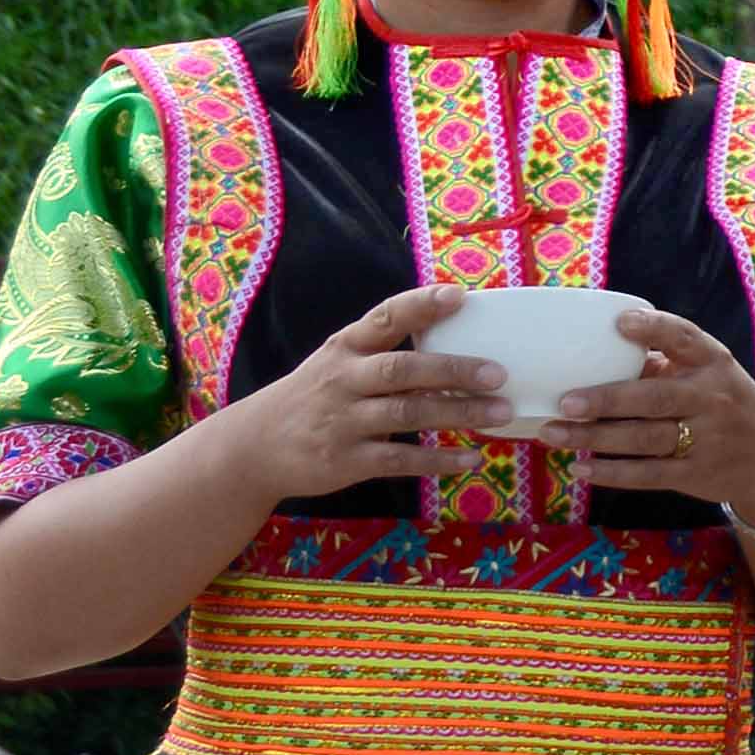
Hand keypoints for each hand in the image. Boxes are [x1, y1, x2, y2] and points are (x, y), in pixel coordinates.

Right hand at [221, 288, 507, 494]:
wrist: (253, 448)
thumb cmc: (314, 397)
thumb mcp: (337, 364)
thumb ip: (384, 353)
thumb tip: (456, 338)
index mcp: (345, 348)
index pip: (384, 318)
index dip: (420, 305)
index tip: (459, 295)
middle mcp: (343, 380)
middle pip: (402, 369)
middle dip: (453, 369)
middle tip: (498, 373)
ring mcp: (343, 420)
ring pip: (407, 413)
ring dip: (458, 413)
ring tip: (501, 413)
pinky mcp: (346, 460)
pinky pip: (399, 459)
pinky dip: (438, 460)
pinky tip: (471, 459)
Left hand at [536, 308, 754, 513]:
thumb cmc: (726, 405)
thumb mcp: (709, 375)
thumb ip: (663, 364)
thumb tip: (593, 352)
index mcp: (714, 364)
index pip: (686, 339)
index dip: (654, 329)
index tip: (620, 323)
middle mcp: (712, 399)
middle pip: (654, 399)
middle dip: (608, 399)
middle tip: (565, 401)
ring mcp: (706, 440)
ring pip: (644, 440)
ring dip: (595, 437)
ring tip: (552, 433)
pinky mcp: (697, 475)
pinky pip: (648, 475)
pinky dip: (612, 473)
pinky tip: (580, 468)